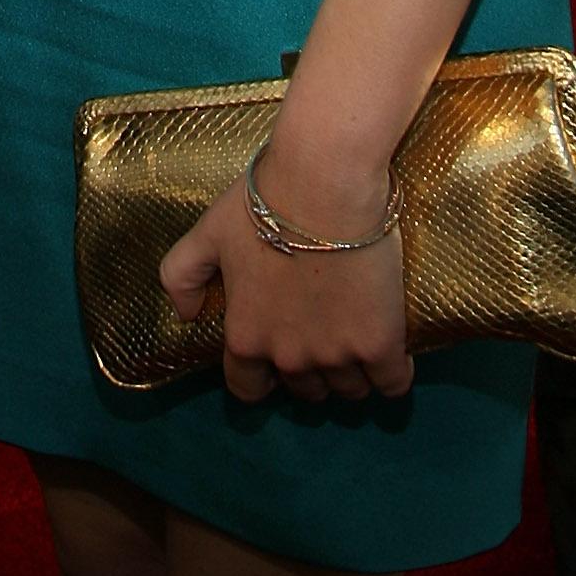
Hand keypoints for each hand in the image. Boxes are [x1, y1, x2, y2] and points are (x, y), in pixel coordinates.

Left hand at [161, 180, 412, 406]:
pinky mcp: (380, 346)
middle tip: (322, 334)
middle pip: (305, 391)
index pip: (247, 389)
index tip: (276, 360)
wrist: (324, 184)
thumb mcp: (207, 232)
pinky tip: (393, 351)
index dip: (261, 378)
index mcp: (246, 337)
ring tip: (357, 338)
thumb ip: (182, 275)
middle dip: (311, 371)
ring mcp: (336, 356)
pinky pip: (392, 385)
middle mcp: (289, 358)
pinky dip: (393, 375)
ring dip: (351, 372)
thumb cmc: (263, 204)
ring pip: (349, 391)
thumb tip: (185, 316)